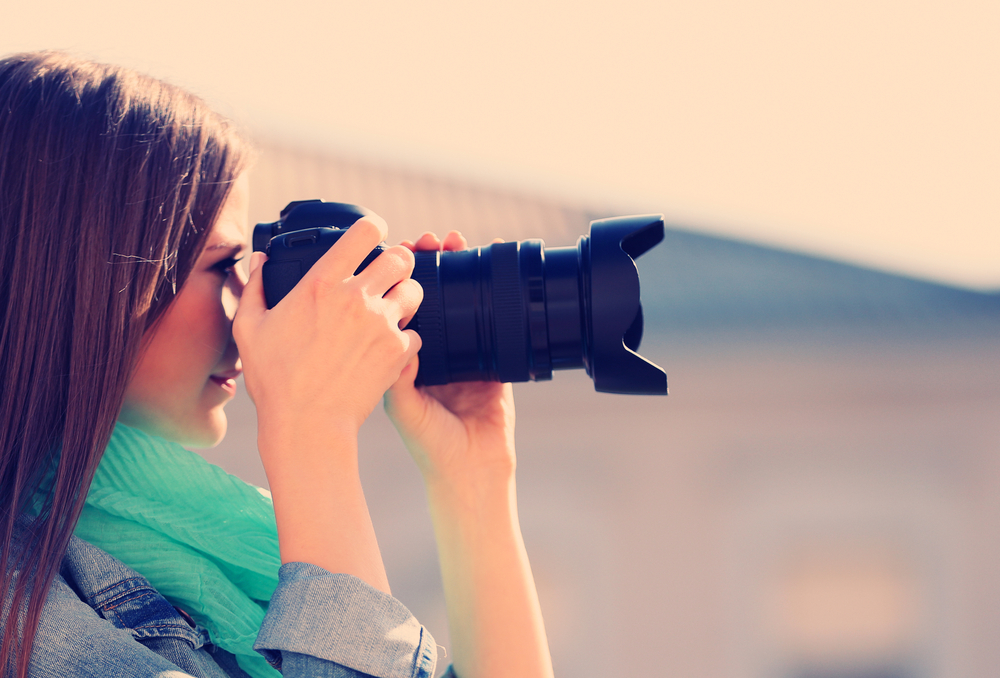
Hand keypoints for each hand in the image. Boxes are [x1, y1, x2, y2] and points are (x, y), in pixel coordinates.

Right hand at [235, 215, 422, 456]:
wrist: (306, 424)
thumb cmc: (274, 380)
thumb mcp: (250, 328)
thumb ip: (254, 287)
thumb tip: (260, 259)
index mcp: (322, 283)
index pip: (365, 232)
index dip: (373, 228)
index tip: (373, 234)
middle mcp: (357, 297)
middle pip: (400, 257)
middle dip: (397, 262)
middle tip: (389, 274)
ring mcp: (382, 324)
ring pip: (415, 291)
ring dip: (405, 296)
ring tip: (391, 309)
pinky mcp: (398, 351)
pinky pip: (417, 332)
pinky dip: (407, 337)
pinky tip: (390, 346)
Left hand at [384, 232, 515, 484]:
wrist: (473, 473)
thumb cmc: (430, 448)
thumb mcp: (404, 409)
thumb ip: (399, 377)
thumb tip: (397, 340)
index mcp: (406, 360)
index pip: (400, 307)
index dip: (399, 279)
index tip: (399, 252)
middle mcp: (434, 353)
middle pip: (432, 296)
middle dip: (432, 265)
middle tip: (431, 240)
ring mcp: (465, 355)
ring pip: (463, 301)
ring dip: (462, 271)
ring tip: (459, 242)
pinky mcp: (494, 361)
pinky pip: (496, 321)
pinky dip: (496, 295)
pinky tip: (495, 272)